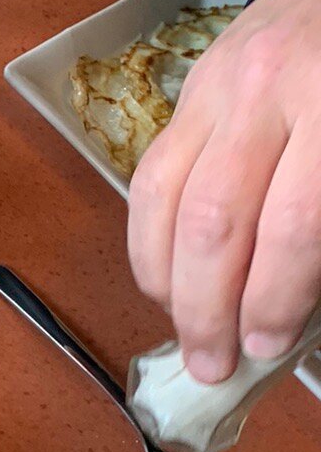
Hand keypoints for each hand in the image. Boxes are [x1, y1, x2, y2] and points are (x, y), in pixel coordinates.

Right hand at [128, 0, 320, 382]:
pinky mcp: (188, 92)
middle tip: (214, 364)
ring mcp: (216, 87)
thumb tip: (301, 309)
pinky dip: (150, 242)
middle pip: (215, 222)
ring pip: (163, 203)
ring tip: (184, 334)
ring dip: (166, 284)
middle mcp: (266, 91)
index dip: (276, 299)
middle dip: (209, 309)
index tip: (269, 348)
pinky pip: (149, 179)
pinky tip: (166, 282)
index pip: (294, 225)